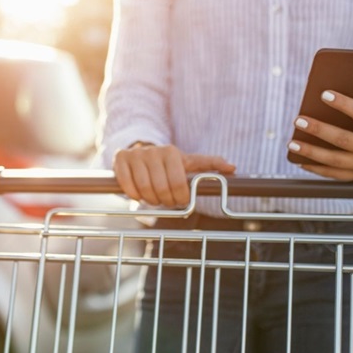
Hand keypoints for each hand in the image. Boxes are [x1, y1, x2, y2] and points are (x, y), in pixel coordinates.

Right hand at [112, 142, 235, 205]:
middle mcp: (153, 152)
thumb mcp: (187, 162)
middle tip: (166, 202)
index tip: (180, 200)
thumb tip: (232, 168)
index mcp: (172, 152)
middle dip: (165, 201)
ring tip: (154, 198)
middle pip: (161, 189)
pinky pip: (127, 185)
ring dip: (149, 200)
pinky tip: (139, 194)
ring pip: (143, 188)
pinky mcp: (120, 160)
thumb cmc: (167, 162)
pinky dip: (134, 195)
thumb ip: (209, 165)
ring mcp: (135, 155)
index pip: (179, 184)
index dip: (180, 198)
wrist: (140, 150)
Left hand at [287, 82, 352, 179]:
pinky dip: (316, 169)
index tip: (324, 94)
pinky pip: (335, 175)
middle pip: (344, 140)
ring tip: (292, 142)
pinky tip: (300, 159)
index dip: (344, 105)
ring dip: (311, 153)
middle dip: (319, 130)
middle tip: (298, 119)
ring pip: (336, 161)